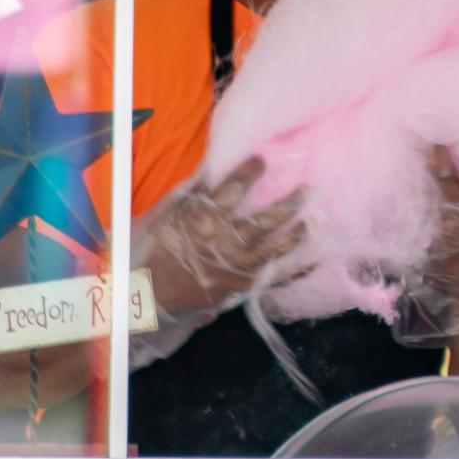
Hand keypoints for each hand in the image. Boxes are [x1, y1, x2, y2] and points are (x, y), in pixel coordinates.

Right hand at [136, 156, 308, 315]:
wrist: (143, 298)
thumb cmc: (150, 252)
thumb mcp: (163, 215)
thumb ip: (190, 193)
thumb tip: (211, 169)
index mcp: (204, 218)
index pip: (236, 187)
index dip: (251, 170)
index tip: (263, 160)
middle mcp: (225, 241)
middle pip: (265, 219)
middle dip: (290, 203)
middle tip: (311, 190)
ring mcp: (235, 266)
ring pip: (274, 248)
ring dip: (297, 234)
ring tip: (316, 221)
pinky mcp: (239, 287)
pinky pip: (272, 278)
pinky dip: (294, 271)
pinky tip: (313, 262)